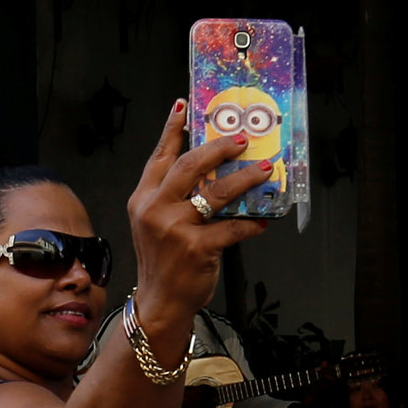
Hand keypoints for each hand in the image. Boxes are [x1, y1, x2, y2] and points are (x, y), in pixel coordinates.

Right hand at [125, 100, 267, 335]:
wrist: (159, 301)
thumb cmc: (163, 261)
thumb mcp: (155, 224)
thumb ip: (172, 197)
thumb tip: (211, 171)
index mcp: (143, 199)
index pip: (160, 156)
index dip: (172, 129)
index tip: (184, 106)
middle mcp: (155, 209)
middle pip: (190, 165)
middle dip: (219, 148)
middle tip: (242, 140)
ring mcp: (175, 229)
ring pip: (216, 192)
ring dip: (245, 179)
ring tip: (265, 170)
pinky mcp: (197, 248)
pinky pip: (232, 228)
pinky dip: (251, 224)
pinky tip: (263, 221)